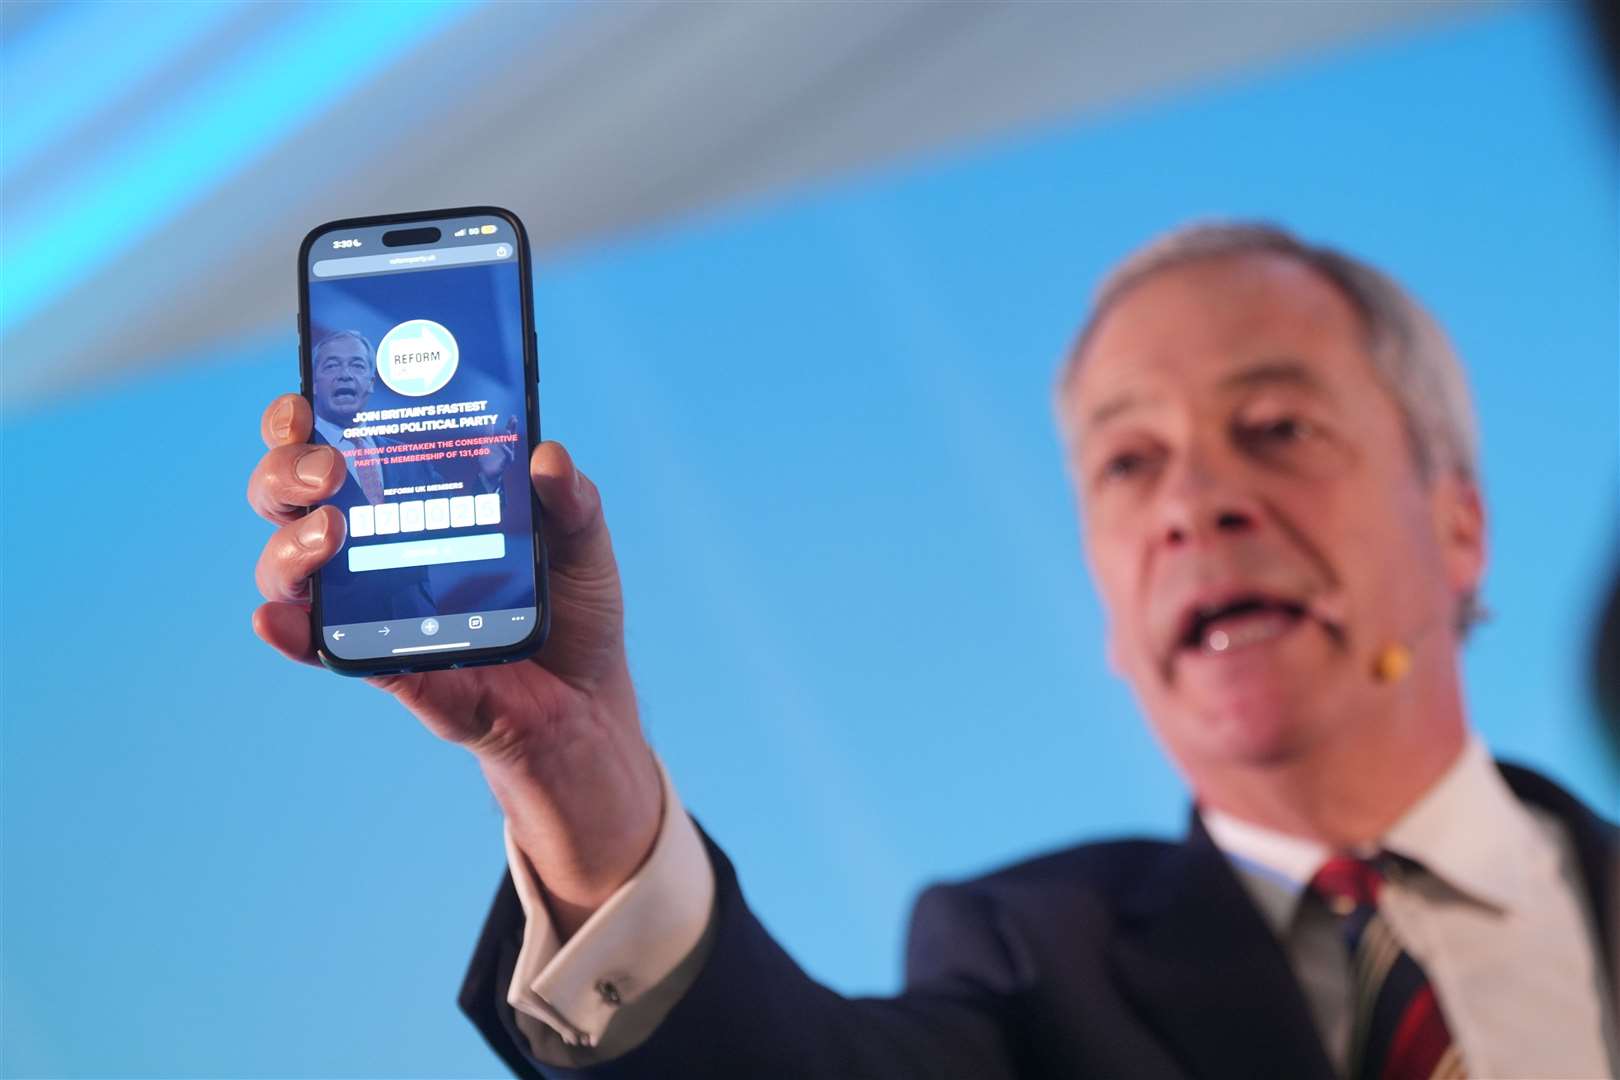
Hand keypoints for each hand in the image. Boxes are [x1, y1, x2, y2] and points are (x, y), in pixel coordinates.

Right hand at [247, 393, 661, 937]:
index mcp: (412, 495)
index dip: (302, 418)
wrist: (585, 700)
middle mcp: (375, 543)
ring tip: (333, 536)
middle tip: (332, 470)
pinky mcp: (384, 663)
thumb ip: (571, 499)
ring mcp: (370, 604)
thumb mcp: (584, 542)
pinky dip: (293, 632)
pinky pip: (323, 647)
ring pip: (289, 567)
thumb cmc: (570, 605)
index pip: (334, 443)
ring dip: (290, 545)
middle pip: (290, 495)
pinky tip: (279, 620)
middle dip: (288, 472)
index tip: (306, 402)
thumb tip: (547, 457)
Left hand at [478, 415, 518, 478]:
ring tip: (507, 430)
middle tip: (514, 419)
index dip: (511, 424)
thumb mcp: (486, 443)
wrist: (486, 473)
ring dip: (509, 438)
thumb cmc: (488, 458)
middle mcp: (507, 449)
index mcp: (503, 443)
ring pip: (510, 446)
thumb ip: (489, 432)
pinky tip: (502, 445)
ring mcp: (507, 456)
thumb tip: (489, 421)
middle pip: (510, 437)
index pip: (508, 432)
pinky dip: (505, 451)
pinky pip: (507, 456)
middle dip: (512, 428)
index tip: (513, 416)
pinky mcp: (505, 464)